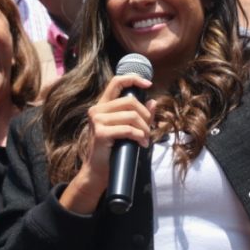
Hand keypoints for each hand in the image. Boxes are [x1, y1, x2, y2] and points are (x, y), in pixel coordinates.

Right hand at [77, 74, 156, 191]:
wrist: (98, 171)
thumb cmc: (114, 150)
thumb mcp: (128, 129)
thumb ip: (140, 115)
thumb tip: (153, 101)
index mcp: (102, 105)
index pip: (116, 82)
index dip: (134, 79)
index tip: (149, 84)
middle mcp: (97, 110)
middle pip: (130, 101)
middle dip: (145, 115)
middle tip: (149, 129)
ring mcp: (97, 121)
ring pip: (131, 116)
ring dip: (144, 129)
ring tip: (145, 139)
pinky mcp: (101, 133)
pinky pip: (128, 129)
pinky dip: (139, 136)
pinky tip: (141, 144)